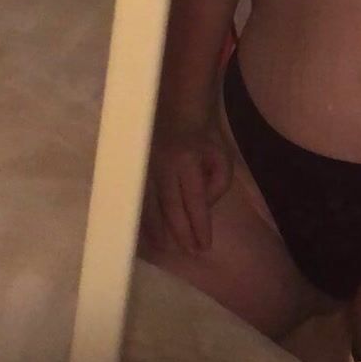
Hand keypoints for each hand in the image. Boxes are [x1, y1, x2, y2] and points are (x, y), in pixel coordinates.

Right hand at [141, 116, 232, 254]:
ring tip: (163, 249)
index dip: (199, 226)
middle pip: (171, 208)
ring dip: (157, 229)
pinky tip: (143, 229)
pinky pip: (139, 196)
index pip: (194, 202)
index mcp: (187, 162)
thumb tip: (203, 208)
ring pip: (150, 205)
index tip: (204, 245)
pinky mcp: (138, 167)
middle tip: (189, 252)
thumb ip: (217, 185)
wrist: (179, 108)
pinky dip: (141, 214)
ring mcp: (147, 167)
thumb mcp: (222, 157)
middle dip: (181, 233)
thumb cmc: (205, 136)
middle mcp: (164, 167)